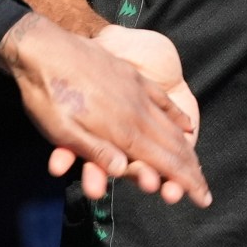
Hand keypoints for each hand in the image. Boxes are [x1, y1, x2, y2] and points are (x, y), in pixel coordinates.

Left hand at [0, 12, 209, 206]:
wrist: (41, 47)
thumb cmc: (45, 95)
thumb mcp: (61, 130)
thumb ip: (95, 151)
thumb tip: (124, 169)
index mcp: (121, 129)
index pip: (163, 161)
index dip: (185, 181)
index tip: (203, 198)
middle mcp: (136, 111)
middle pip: (173, 146)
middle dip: (191, 171)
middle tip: (204, 190)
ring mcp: (136, 92)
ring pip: (170, 126)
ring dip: (186, 149)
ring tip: (197, 166)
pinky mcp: (130, 77)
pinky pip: (161, 99)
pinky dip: (176, 116)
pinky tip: (186, 125)